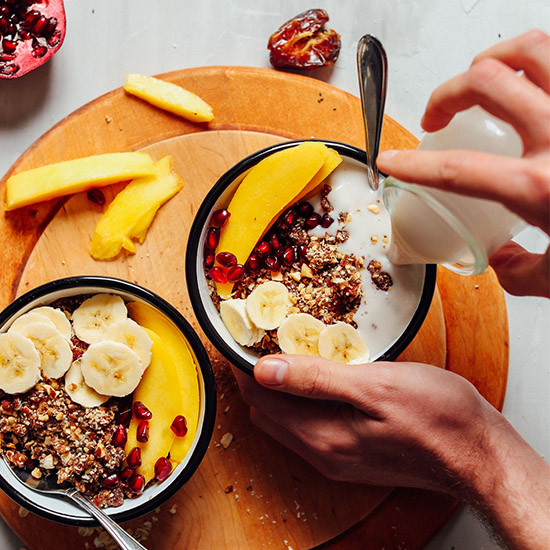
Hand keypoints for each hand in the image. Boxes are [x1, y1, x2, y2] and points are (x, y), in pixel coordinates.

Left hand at [233, 355, 549, 548]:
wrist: (477, 453)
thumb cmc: (438, 416)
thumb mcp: (375, 386)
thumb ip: (316, 379)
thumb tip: (264, 371)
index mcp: (321, 436)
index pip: (260, 400)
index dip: (244, 368)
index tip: (241, 340)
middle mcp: (322, 453)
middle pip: (267, 413)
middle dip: (255, 379)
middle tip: (260, 342)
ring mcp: (336, 458)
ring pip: (285, 421)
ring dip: (277, 390)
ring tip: (285, 354)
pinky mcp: (351, 455)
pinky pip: (308, 427)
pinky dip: (300, 402)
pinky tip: (316, 380)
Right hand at [377, 30, 549, 296]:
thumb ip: (517, 270)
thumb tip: (496, 259)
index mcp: (542, 188)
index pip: (456, 169)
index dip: (413, 164)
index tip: (390, 160)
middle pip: (487, 81)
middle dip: (447, 94)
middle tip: (437, 115)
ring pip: (532, 47)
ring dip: (493, 59)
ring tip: (480, 78)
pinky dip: (540, 58)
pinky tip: (532, 79)